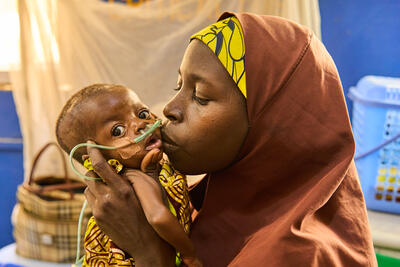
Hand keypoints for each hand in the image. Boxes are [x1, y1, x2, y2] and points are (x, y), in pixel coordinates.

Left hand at [84, 140, 174, 265]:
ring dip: (94, 183)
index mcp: (122, 189)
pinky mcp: (97, 218)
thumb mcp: (152, 190)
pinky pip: (90, 200)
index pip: (100, 166)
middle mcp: (108, 198)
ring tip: (106, 184)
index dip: (93, 152)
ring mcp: (100, 210)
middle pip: (89, 175)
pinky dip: (96, 195)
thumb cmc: (152, 215)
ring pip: (88, 188)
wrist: (147, 244)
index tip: (89, 143)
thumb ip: (147, 170)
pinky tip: (108, 198)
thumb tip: (152, 151)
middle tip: (99, 165)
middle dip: (93, 168)